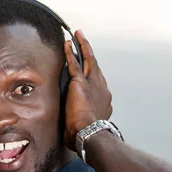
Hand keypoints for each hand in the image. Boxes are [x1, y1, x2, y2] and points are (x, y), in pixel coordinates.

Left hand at [62, 30, 112, 150]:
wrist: (90, 134)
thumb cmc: (87, 136)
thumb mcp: (88, 128)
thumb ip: (83, 123)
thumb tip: (73, 130)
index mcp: (104, 101)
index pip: (98, 84)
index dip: (93, 75)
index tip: (89, 70)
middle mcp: (102, 89)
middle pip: (96, 67)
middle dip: (90, 54)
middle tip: (85, 43)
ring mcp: (93, 84)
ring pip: (88, 59)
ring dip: (83, 46)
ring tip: (78, 35)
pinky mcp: (80, 82)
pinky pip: (75, 63)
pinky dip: (71, 52)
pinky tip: (67, 43)